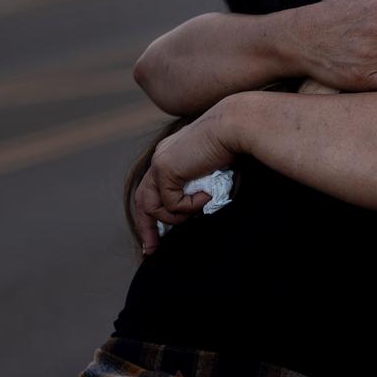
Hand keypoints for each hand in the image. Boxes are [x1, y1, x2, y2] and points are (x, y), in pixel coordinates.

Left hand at [131, 112, 237, 253]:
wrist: (234, 126)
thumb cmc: (233, 145)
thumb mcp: (210, 171)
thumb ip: (197, 186)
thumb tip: (196, 210)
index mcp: (169, 156)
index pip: (151, 190)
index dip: (152, 215)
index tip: (156, 238)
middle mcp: (160, 159)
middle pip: (142, 201)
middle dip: (147, 229)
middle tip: (152, 250)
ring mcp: (159, 164)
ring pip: (154, 207)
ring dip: (177, 216)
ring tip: (200, 206)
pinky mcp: (165, 170)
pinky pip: (172, 204)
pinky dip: (191, 206)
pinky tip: (206, 194)